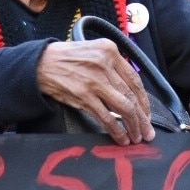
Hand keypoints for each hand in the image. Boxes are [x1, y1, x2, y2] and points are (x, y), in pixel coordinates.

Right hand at [37, 39, 155, 145]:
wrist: (41, 62)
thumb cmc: (67, 58)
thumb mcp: (94, 51)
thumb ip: (112, 66)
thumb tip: (130, 91)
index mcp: (110, 51)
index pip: (135, 79)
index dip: (144, 101)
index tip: (147, 114)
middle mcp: (105, 64)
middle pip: (132, 95)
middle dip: (142, 118)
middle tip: (147, 132)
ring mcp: (95, 81)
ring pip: (124, 107)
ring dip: (133, 126)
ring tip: (136, 137)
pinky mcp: (84, 96)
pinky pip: (107, 117)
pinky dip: (117, 130)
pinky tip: (121, 138)